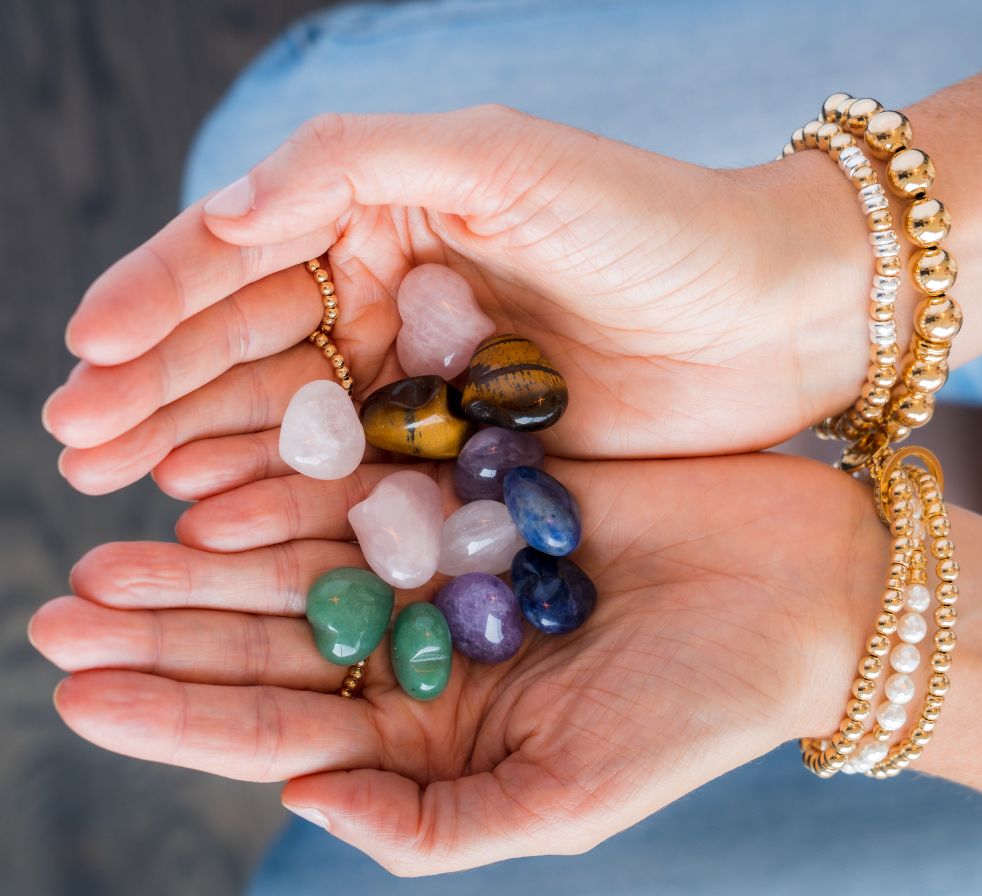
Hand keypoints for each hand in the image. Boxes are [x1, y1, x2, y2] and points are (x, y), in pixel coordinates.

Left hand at [29, 453, 883, 874]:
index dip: (176, 715)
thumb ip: (431, 825)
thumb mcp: (567, 797)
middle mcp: (425, 650)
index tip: (78, 691)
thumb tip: (302, 807)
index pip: (281, 731)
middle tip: (63, 606)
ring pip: (301, 563)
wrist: (799, 591)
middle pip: (270, 643)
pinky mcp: (475, 488)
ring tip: (113, 547)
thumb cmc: (701, 706)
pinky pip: (368, 487)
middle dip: (166, 631)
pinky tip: (222, 478)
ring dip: (209, 556)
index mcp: (435, 734)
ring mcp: (445, 563)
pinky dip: (298, 485)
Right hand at [42, 106, 867, 496]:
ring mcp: (424, 383)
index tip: (83, 351)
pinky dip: (291, 496)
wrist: (768, 313)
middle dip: (159, 389)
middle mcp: (392, 301)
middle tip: (77, 442)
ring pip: (295, 420)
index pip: (248, 261)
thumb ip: (352, 165)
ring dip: (207, 448)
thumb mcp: (495, 159)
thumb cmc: (649, 222)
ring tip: (127, 483)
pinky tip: (222, 514)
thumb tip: (220, 208)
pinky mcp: (464, 451)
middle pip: (254, 348)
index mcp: (386, 218)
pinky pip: (359, 477)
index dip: (159, 302)